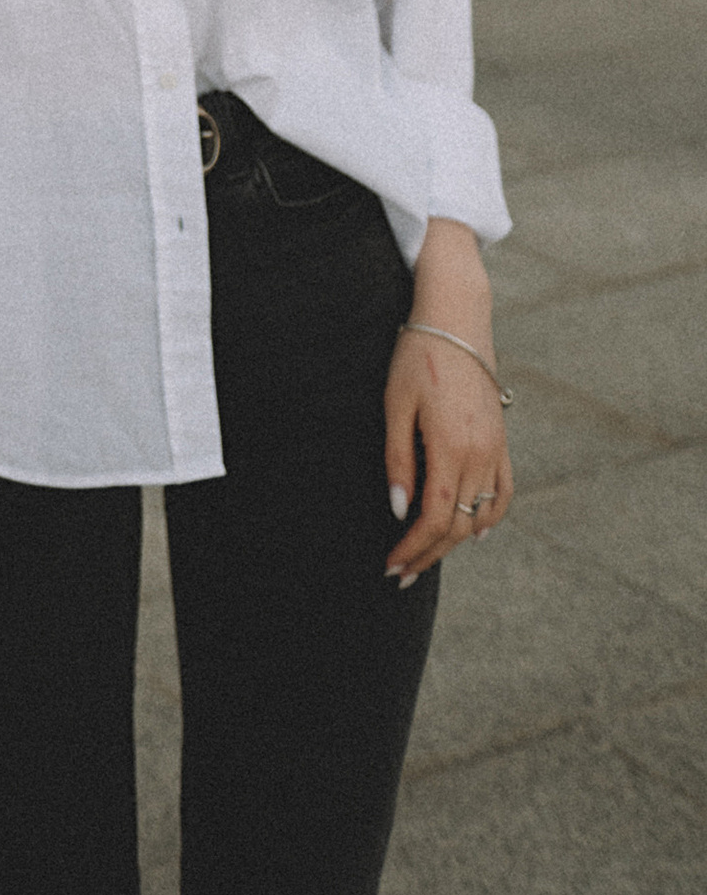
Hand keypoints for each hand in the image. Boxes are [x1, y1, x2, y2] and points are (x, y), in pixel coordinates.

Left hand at [384, 222, 511, 582]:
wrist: (456, 321)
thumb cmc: (416, 358)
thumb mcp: (395, 405)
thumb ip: (398, 460)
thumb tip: (399, 510)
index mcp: (451, 448)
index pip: (435, 518)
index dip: (413, 548)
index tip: (390, 565)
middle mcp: (480, 455)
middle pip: (457, 525)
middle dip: (428, 553)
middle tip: (400, 574)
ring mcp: (496, 450)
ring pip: (481, 514)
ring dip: (456, 541)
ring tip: (427, 557)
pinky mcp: (502, 441)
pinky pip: (503, 491)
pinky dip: (491, 516)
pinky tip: (475, 531)